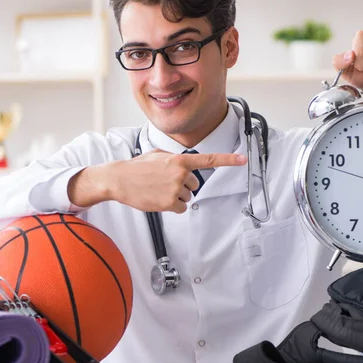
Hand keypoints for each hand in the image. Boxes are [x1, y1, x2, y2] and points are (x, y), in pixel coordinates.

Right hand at [69, 150, 246, 213]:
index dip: (228, 160)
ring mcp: (175, 189)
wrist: (118, 179)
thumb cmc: (137, 167)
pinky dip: (171, 206)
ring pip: (187, 197)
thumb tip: (185, 165)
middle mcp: (180, 174)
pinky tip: (158, 199)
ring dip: (176, 196)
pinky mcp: (169, 203)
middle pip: (195, 185)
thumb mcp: (157, 155)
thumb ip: (175, 158)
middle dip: (183, 185)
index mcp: (179, 160)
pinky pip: (180, 208)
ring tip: (158, 190)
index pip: (209, 160)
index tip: (243, 159)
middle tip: (164, 182)